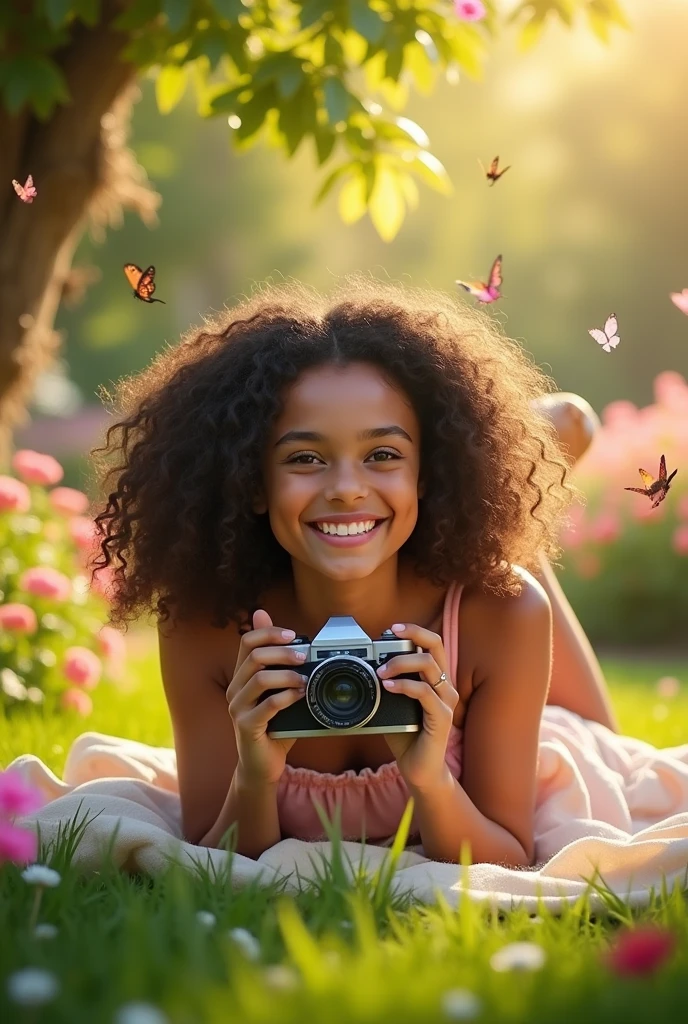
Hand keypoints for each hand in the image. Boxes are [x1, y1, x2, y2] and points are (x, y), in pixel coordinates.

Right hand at [226, 609, 306, 786]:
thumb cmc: (274, 727)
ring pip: (260, 678)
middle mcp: (235, 689)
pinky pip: (268, 704)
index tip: (292, 635)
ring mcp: (238, 707)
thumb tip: (295, 642)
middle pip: (255, 656)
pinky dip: (288, 696)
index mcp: (241, 676)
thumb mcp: (279, 693)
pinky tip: (301, 696)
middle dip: (284, 652)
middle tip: (305, 656)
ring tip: (306, 680)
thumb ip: (283, 669)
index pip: (247, 641)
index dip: (269, 632)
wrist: (262, 765)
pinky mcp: (246, 725)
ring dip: (288, 675)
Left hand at [376, 622, 458, 791]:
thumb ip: (386, 686)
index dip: (414, 631)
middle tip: (389, 635)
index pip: (432, 644)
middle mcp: (445, 685)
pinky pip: (425, 692)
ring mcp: (446, 701)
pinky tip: (388, 687)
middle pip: (436, 645)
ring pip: (428, 665)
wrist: (419, 769)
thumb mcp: (392, 705)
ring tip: (380, 671)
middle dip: (412, 634)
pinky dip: (404, 685)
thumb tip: (364, 668)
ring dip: (400, 663)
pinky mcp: (442, 717)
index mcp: (435, 679)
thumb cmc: (407, 736)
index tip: (392, 629)